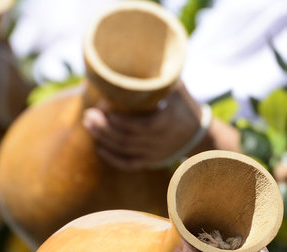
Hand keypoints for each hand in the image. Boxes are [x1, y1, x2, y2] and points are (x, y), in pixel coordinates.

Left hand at [82, 82, 205, 170]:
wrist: (198, 133)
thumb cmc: (183, 104)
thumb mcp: (175, 86)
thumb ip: (158, 75)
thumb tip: (137, 52)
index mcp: (165, 121)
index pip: (138, 124)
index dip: (117, 117)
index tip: (102, 104)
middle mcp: (159, 140)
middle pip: (126, 137)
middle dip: (104, 126)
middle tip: (88, 114)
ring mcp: (154, 153)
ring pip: (124, 149)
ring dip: (103, 138)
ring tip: (88, 124)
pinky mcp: (151, 161)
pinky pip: (129, 164)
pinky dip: (113, 158)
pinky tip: (99, 147)